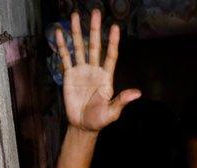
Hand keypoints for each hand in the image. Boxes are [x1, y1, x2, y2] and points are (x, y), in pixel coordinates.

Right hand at [54, 9, 140, 131]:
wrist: (82, 125)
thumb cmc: (99, 119)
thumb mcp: (112, 112)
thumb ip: (122, 100)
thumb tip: (137, 93)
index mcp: (106, 77)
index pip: (111, 55)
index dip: (113, 42)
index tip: (115, 27)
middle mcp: (94, 70)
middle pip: (95, 45)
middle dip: (95, 29)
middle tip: (95, 12)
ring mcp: (81, 71)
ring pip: (79, 47)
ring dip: (76, 32)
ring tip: (75, 15)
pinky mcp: (69, 75)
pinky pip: (65, 58)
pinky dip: (62, 46)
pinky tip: (59, 33)